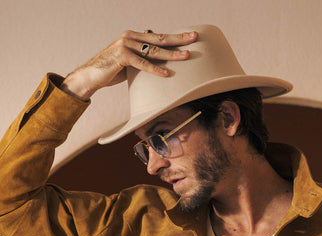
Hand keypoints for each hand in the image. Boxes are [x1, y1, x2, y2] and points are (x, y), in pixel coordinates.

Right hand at [61, 30, 197, 100]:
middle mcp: (130, 37)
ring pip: (153, 50)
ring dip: (171, 54)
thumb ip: (143, 60)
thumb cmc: (111, 71)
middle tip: (194, 38)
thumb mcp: (130, 63)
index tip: (190, 36)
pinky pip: (142, 63)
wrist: (90, 76)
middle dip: (178, 39)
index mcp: (134, 37)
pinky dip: (155, 69)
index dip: (175, 37)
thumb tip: (159, 66)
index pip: (158, 36)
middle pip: (159, 38)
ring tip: (186, 56)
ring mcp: (125, 44)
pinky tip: (166, 74)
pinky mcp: (121, 56)